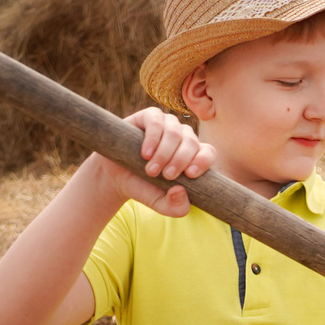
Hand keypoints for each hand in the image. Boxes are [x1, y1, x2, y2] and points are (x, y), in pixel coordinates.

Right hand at [95, 108, 214, 216]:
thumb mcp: (162, 204)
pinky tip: (145, 154)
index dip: (202, 161)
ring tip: (151, 170)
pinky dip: (153, 138)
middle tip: (165, 176)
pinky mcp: (149, 117)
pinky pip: (157, 121)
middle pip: (191, 142)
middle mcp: (183, 136)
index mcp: (193, 154)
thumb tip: (180, 191)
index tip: (189, 175)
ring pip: (175, 133)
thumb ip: (176, 207)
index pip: (208, 152)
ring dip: (164, 153)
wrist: (117, 178)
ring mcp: (167, 124)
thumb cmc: (145, 188)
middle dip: (179, 161)